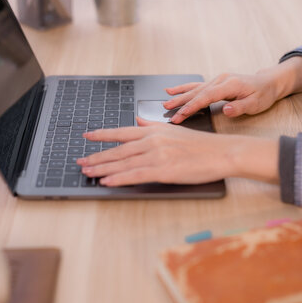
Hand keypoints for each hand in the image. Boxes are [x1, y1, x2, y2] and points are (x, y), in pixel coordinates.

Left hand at [77, 118, 278, 186]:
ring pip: (122, 162)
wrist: (221, 152)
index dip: (102, 135)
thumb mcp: (173, 129)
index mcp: (153, 130)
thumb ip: (152, 125)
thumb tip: (138, 120)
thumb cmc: (200, 144)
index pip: (121, 131)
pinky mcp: (163, 170)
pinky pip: (135, 175)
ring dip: (102, 168)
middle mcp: (151, 140)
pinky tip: (107, 181)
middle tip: (80, 161)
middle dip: (96, 156)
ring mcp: (156, 155)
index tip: (86, 136)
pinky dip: (118, 178)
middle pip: (117, 149)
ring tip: (88, 172)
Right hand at [164, 72, 280, 123]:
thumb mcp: (256, 104)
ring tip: (166, 101)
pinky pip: (197, 86)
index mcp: (230, 84)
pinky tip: (172, 90)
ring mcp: (217, 80)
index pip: (207, 96)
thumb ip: (240, 107)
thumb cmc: (263, 94)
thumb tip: (226, 110)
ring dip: (180, 96)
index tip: (182, 114)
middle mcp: (221, 80)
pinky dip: (184, 88)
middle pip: (197, 92)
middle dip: (181, 102)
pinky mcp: (215, 83)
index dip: (193, 106)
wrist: (268, 82)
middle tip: (168, 111)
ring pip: (195, 89)